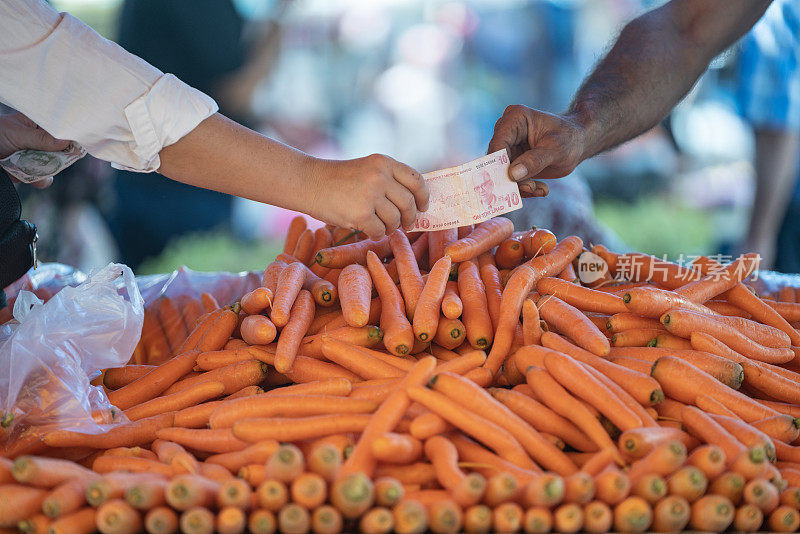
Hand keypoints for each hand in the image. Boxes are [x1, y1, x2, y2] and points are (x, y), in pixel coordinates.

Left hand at [0, 113, 69, 188]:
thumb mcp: (17, 134)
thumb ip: (41, 139)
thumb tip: (66, 141)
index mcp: (40, 126)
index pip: (62, 131)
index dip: (70, 139)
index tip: (72, 147)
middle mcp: (43, 141)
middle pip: (63, 152)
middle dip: (57, 158)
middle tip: (45, 157)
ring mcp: (39, 157)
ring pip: (55, 167)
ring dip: (45, 170)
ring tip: (27, 165)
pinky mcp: (33, 172)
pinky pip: (45, 179)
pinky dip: (39, 180)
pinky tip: (26, 174)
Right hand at [306, 154, 429, 239]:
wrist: (309, 182)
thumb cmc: (339, 179)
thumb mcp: (368, 168)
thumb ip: (389, 179)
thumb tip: (415, 203)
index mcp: (384, 163)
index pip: (416, 180)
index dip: (423, 196)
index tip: (423, 207)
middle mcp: (380, 176)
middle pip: (408, 203)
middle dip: (409, 217)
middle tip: (405, 224)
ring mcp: (370, 195)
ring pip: (395, 219)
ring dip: (391, 227)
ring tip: (381, 226)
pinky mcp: (360, 214)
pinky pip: (379, 231)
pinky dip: (376, 234)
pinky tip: (368, 230)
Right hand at [488, 105, 587, 196]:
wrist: (578, 144)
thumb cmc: (569, 138)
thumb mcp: (556, 149)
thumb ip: (535, 160)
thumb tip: (513, 174)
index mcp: (515, 118)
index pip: (498, 143)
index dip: (500, 164)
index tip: (510, 181)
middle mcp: (506, 132)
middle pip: (497, 160)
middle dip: (511, 178)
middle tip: (530, 189)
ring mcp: (508, 148)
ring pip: (503, 173)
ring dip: (520, 186)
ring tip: (539, 190)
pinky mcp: (512, 163)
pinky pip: (512, 180)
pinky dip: (524, 188)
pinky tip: (541, 190)